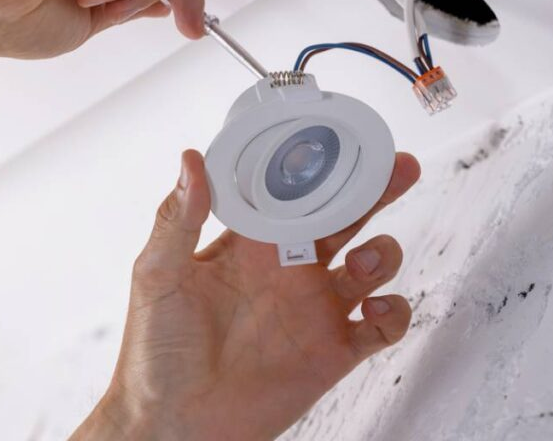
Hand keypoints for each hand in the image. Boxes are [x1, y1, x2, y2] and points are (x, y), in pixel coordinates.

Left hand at [73, 150, 420, 440]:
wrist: (173, 425)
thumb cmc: (155, 353)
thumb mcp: (157, 275)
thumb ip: (177, 218)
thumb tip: (191, 159)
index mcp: (253, 244)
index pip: (297, 192)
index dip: (321, 166)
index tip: (339, 140)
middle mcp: (291, 269)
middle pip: (348, 217)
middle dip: (376, 190)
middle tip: (397, 168)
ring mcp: (316, 309)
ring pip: (374, 265)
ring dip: (383, 254)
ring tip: (362, 265)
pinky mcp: (334, 350)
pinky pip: (383, 326)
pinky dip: (394, 313)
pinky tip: (375, 310)